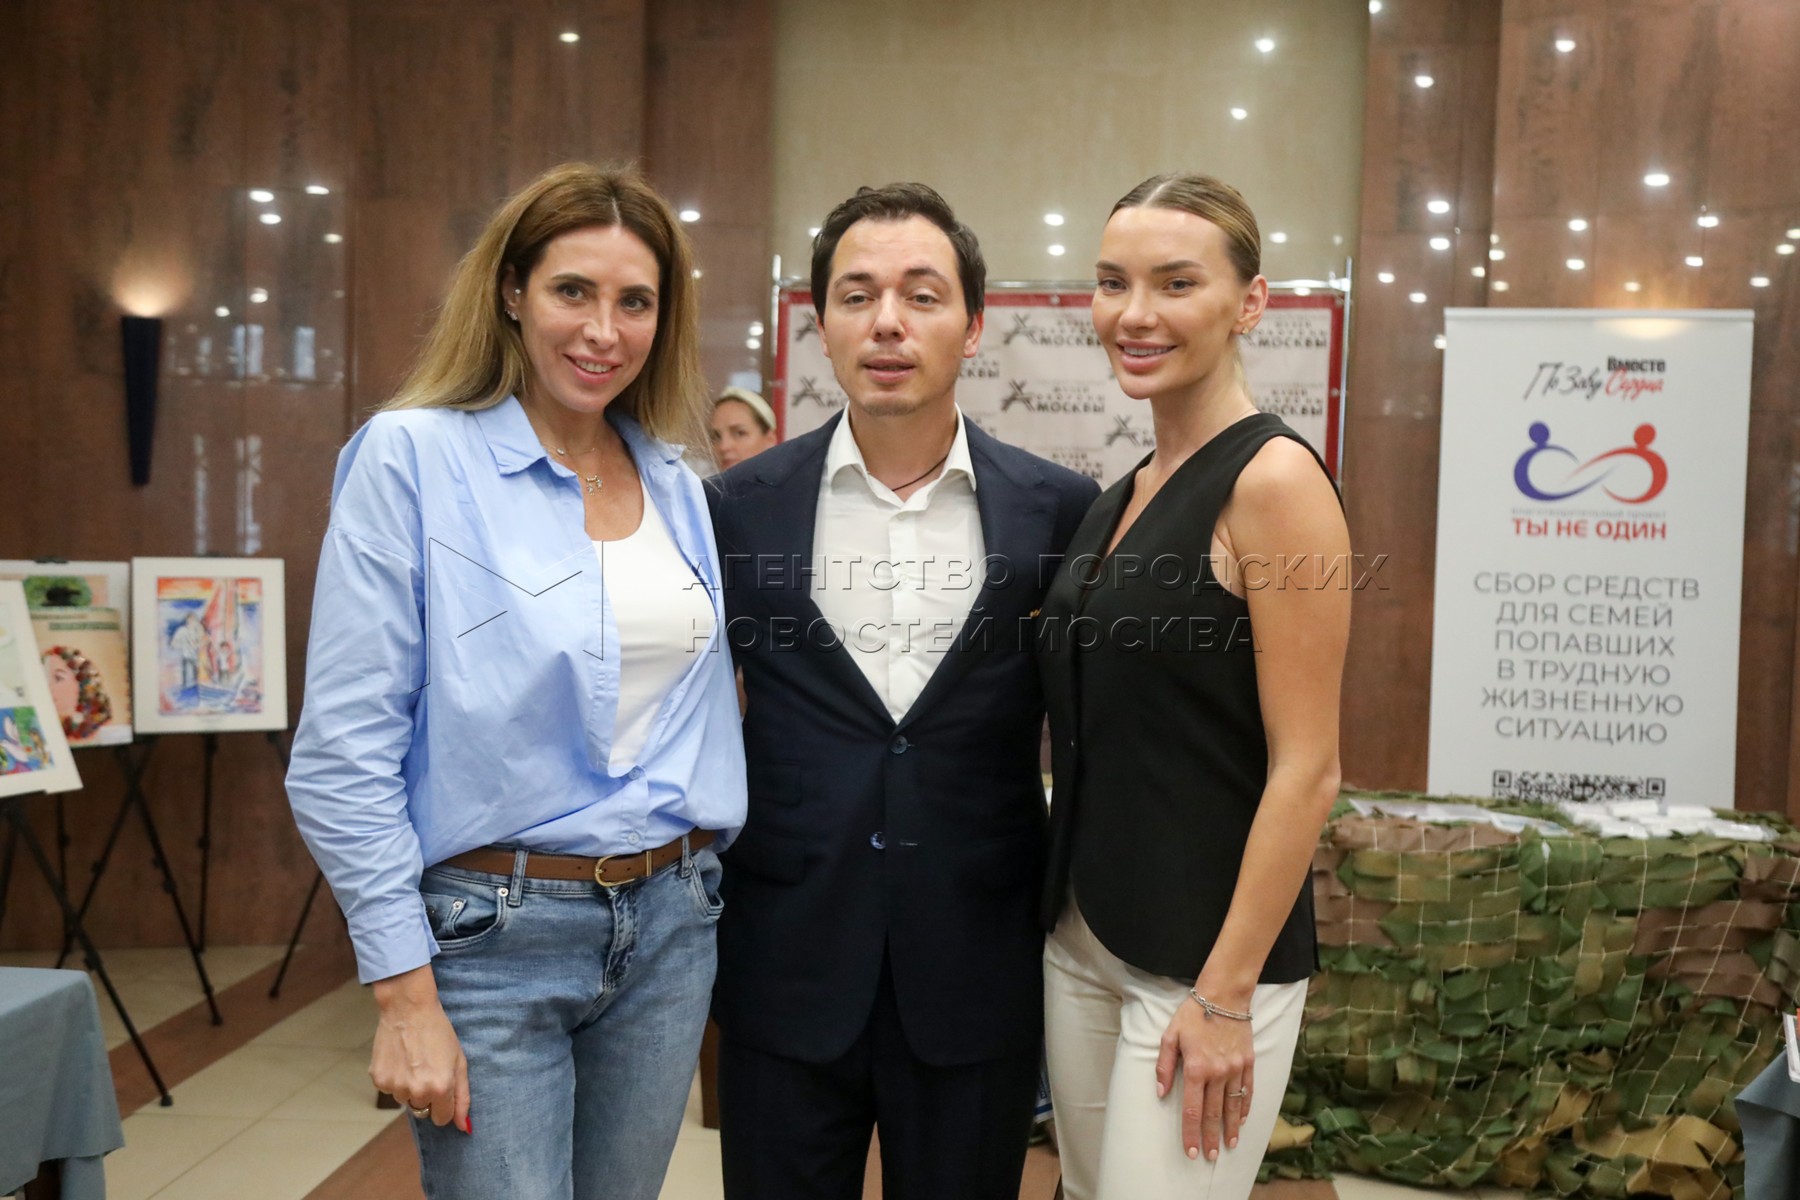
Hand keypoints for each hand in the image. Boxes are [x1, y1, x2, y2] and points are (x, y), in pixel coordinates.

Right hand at [370, 965, 470, 1133]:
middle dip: (427, 1095)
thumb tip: (464, 1127)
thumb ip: (462, 1096)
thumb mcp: (459, 1061)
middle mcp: (417, 1091)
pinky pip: (390, 1089)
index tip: (443, 1091)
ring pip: (405, 1100)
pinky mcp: (378, 1080)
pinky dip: (394, 1078)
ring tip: (413, 1061)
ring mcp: (395, 1086)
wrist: (408, 1009)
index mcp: (440, 1088)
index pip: (442, 1119)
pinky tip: (399, 1059)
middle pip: (423, 1110)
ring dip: (409, 1087)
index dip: (444, 1106)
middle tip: (427, 1069)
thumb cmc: (438, 1031)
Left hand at [1155, 992, 1252, 1162]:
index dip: (1191, 1133)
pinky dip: (1244, 1108)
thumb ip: (1164, 1065)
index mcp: (1195, 1068)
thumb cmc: (1193, 1014)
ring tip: (1228, 1145)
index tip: (1191, 1151)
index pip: (1193, 1110)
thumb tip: (1161, 1091)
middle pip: (1214, 1114)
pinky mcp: (1248, 1063)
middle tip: (1209, 1157)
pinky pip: (1247, 1091)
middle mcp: (1217, 1073)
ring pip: (1232, 1107)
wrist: (1224, 995)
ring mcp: (1235, 1069)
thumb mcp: (1170, 1036)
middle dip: (1210, 1138)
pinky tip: (1241, 1121)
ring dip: (1230, 1129)